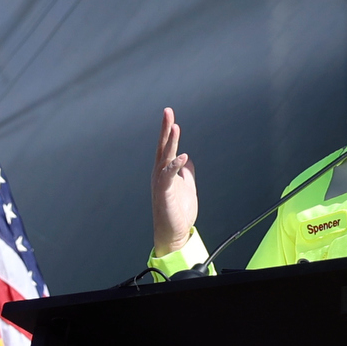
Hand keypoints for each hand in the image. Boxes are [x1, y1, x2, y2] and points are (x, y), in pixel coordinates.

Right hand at [151, 108, 198, 255]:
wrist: (173, 233)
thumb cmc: (178, 212)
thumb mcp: (186, 187)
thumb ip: (185, 172)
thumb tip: (187, 159)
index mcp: (164, 171)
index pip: (165, 147)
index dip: (167, 130)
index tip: (169, 114)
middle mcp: (159, 174)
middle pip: (162, 147)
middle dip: (165, 129)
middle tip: (167, 112)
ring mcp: (161, 183)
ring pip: (164, 158)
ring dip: (170, 143)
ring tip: (175, 128)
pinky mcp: (164, 193)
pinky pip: (169, 176)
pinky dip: (175, 166)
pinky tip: (183, 156)